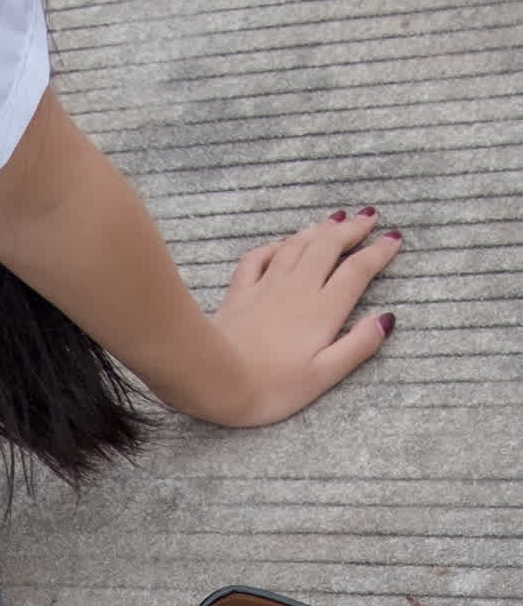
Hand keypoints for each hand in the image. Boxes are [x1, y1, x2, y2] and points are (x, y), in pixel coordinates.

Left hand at [208, 209, 402, 427]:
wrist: (212, 379)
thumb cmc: (270, 388)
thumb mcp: (323, 376)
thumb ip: (357, 346)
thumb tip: (386, 319)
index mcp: (323, 309)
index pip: (358, 270)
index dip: (379, 252)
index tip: (394, 240)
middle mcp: (297, 288)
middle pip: (329, 246)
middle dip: (352, 229)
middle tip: (369, 217)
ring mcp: (266, 287)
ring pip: (296, 245)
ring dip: (318, 229)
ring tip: (335, 220)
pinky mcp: (239, 293)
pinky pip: (259, 257)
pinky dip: (276, 246)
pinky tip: (282, 244)